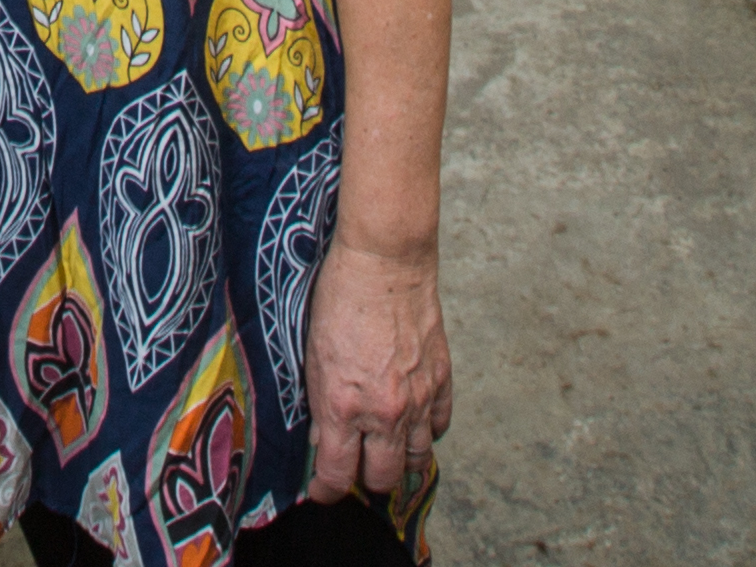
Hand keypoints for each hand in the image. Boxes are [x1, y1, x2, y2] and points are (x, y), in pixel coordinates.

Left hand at [297, 234, 450, 503]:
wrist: (385, 262)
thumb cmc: (340, 299)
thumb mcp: (313, 356)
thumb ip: (320, 405)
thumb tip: (323, 440)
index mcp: (345, 407)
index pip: (338, 474)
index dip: (327, 491)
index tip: (323, 492)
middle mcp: (385, 412)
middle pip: (383, 478)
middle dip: (367, 484)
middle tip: (358, 474)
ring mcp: (419, 398)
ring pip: (417, 459)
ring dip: (401, 464)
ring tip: (389, 458)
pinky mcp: (442, 380)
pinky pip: (440, 425)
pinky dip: (427, 432)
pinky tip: (415, 425)